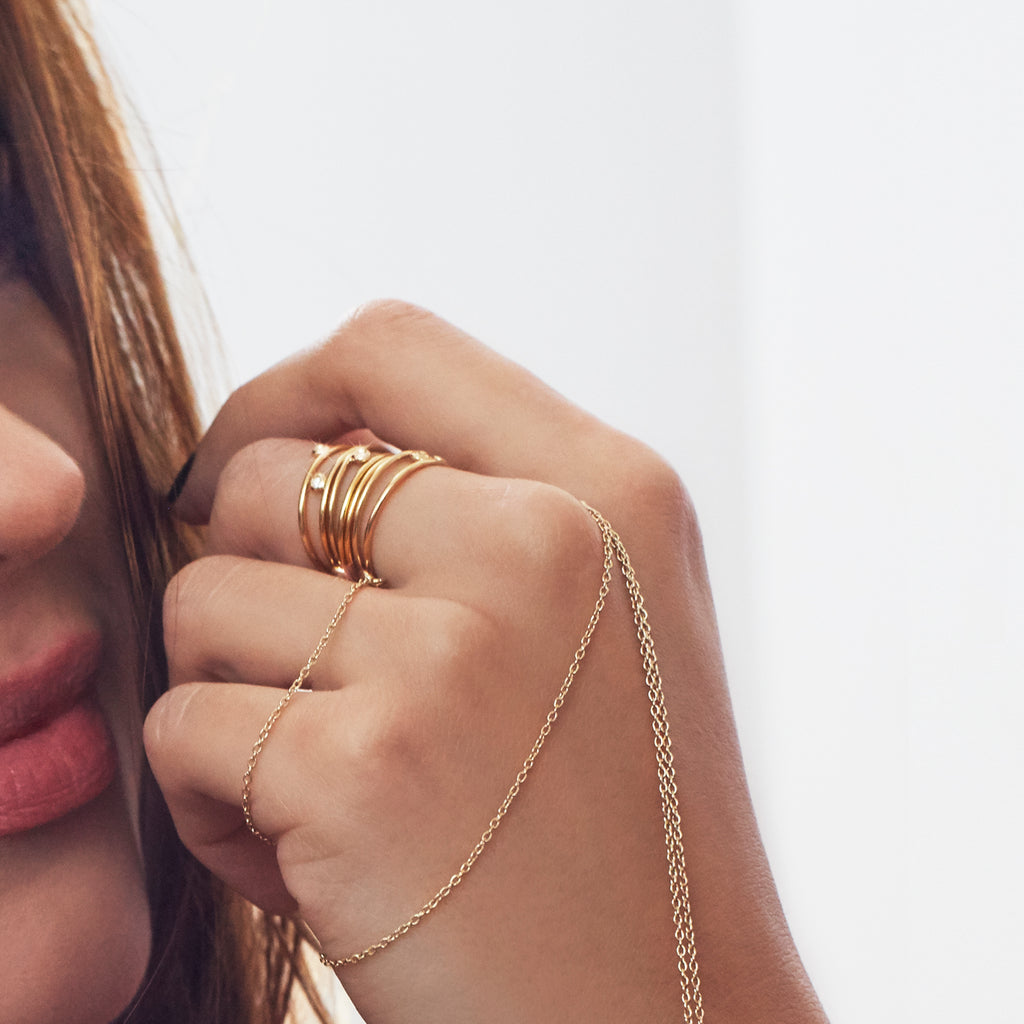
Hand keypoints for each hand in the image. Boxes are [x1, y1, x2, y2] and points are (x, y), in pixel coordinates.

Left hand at [145, 300, 824, 1022]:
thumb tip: (302, 451)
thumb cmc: (620, 821)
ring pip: (203, 598)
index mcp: (611, 490)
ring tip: (320, 778)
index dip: (285, 391)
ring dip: (229, 691)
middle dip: (244, 570)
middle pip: (265, 474)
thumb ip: (482, 503)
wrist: (669, 1016)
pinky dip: (211, 797)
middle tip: (304, 672)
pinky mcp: (364, 774)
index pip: (393, 344)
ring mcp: (454, 658)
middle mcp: (543, 547)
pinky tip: (302, 859)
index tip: (247, 467)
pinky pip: (185, 726)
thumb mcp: (607, 615)